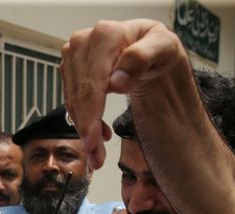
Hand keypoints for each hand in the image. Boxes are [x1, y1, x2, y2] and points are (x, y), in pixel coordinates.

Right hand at [61, 19, 187, 169]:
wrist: (150, 52)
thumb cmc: (158, 50)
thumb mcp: (164, 49)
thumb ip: (141, 59)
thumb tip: (116, 81)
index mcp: (105, 35)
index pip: (92, 83)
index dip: (91, 115)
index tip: (94, 141)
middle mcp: (83, 42)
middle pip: (79, 95)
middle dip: (86, 130)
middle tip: (96, 157)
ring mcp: (74, 56)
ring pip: (72, 102)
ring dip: (83, 130)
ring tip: (97, 152)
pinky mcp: (70, 69)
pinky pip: (71, 102)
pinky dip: (83, 121)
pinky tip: (98, 133)